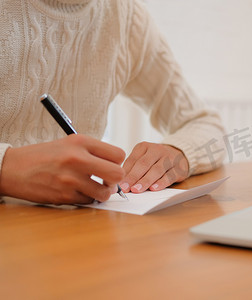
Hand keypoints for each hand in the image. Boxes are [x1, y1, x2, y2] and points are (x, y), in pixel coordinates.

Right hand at [0, 135, 125, 203]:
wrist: (12, 168)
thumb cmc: (45, 156)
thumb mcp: (70, 143)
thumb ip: (94, 151)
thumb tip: (117, 165)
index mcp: (81, 142)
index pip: (118, 154)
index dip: (118, 163)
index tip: (111, 166)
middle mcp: (77, 158)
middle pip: (117, 174)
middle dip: (116, 180)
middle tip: (108, 181)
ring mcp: (70, 178)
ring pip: (104, 193)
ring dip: (102, 193)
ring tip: (95, 188)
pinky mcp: (63, 195)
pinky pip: (88, 201)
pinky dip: (87, 199)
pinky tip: (79, 192)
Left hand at [119, 142, 188, 192]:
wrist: (178, 155)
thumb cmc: (155, 160)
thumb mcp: (143, 158)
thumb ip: (132, 168)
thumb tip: (120, 184)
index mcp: (144, 147)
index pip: (133, 160)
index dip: (125, 173)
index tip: (118, 184)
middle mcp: (157, 150)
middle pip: (144, 164)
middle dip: (133, 177)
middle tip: (125, 188)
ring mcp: (169, 159)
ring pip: (156, 170)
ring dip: (145, 181)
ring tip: (136, 190)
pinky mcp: (178, 168)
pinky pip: (169, 176)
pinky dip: (161, 183)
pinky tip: (154, 188)